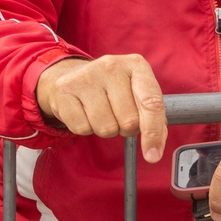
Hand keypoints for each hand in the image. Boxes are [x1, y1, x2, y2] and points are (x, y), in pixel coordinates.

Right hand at [35, 55, 166, 163]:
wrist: (73, 74)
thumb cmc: (112, 88)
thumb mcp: (136, 92)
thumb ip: (153, 116)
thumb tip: (155, 148)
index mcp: (136, 65)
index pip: (151, 103)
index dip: (154, 132)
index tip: (153, 155)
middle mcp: (112, 66)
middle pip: (129, 121)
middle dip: (126, 128)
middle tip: (119, 116)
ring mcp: (87, 77)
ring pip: (106, 128)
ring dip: (107, 129)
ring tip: (102, 112)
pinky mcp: (65, 90)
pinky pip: (83, 129)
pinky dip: (87, 128)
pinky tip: (85, 112)